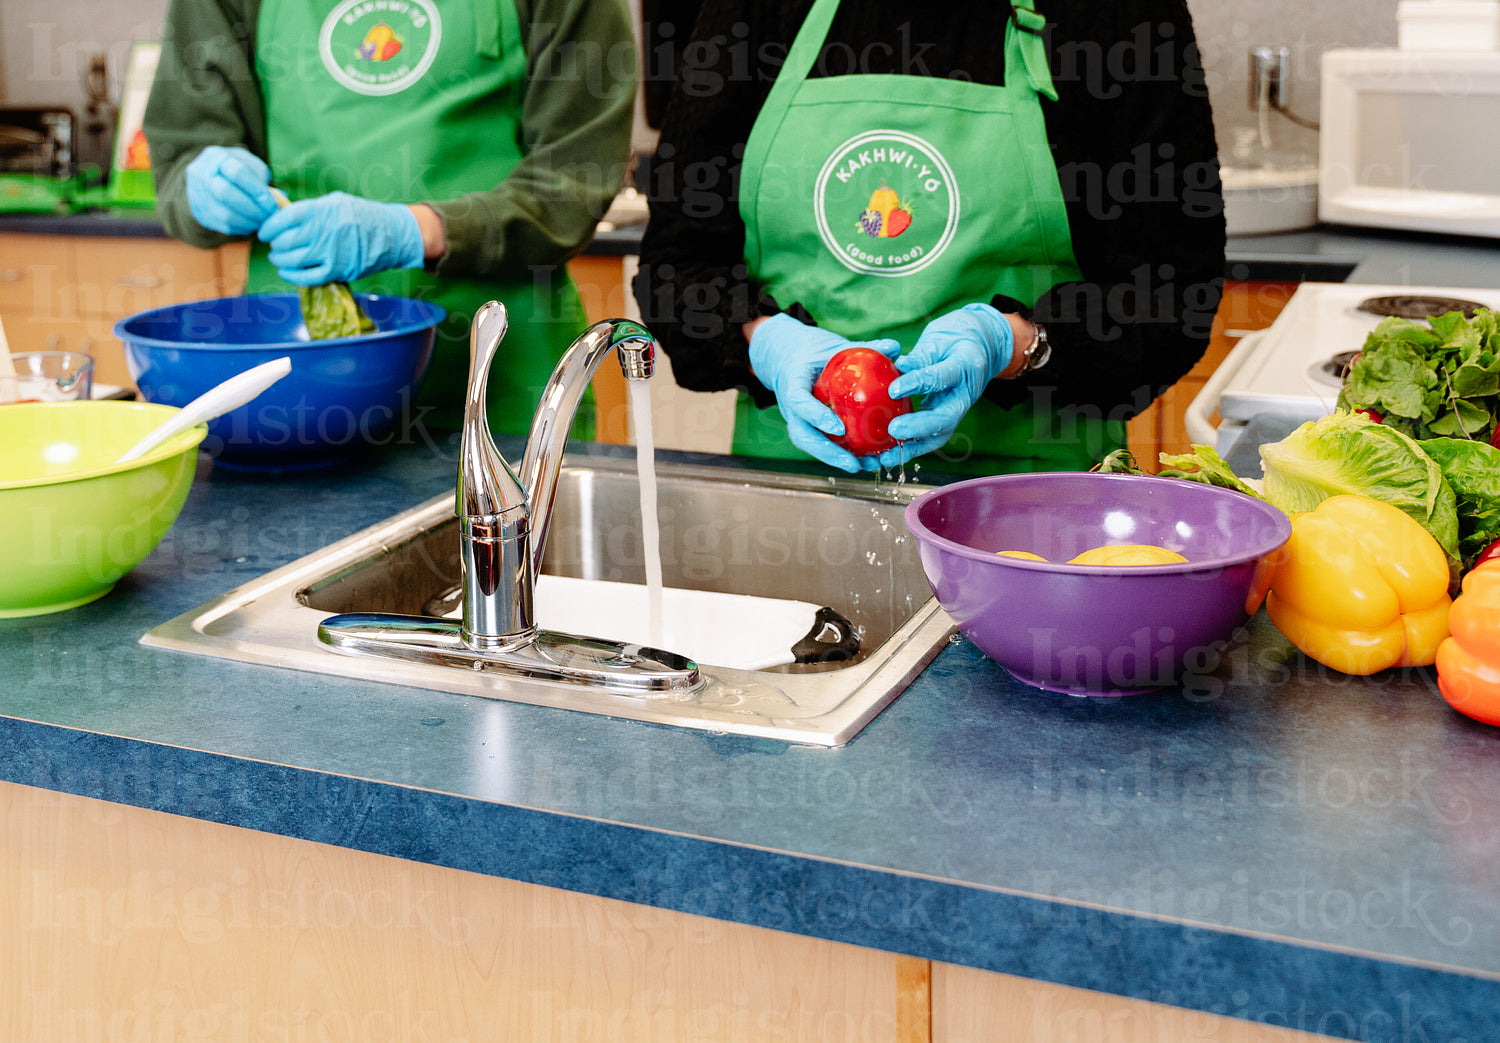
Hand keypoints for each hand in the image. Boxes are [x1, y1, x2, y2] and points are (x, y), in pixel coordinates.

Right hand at [184, 145, 277, 235]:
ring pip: (224, 214)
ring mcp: (197, 193)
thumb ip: (263, 180)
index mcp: (217, 157)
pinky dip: (241, 228)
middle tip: (269, 216)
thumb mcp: (251, 166)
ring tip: (263, 222)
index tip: (272, 205)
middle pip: (226, 193)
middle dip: (252, 209)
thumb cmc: (238, 169)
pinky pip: (222, 225)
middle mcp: (202, 173)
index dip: (257, 191)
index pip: (236, 172)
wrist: (210, 175)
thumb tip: (279, 201)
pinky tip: (251, 225)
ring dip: (248, 222)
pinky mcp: (199, 212)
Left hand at [258, 191, 423, 284]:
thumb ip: (310, 209)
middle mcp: (323, 231)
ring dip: (280, 260)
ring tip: (279, 257)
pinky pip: (307, 277)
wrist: (392, 234)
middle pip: (285, 241)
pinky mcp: (337, 270)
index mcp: (320, 210)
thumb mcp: (334, 202)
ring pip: (292, 260)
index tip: (265, 232)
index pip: (283, 219)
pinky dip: (292, 276)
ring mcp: (330, 252)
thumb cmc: (361, 215)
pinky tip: (285, 272)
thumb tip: (283, 217)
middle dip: (275, 245)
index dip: (269, 227)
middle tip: (275, 245)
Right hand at [749, 313, 900, 472]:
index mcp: (793, 383)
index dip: (816, 416)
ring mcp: (797, 421)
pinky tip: (868, 461)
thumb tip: (894, 347)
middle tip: (854, 463)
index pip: (800, 402)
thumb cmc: (816, 353)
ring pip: (812, 446)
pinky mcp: (807, 429)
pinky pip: (822, 445)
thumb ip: (864, 348)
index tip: (839, 427)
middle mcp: (791, 408)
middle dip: (828, 453)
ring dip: (838, 460)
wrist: (792, 361)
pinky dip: (842, 455)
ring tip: (867, 467)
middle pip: (804, 436)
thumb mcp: (835, 347)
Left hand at [881, 303, 1014, 467]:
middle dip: (918, 427)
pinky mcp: (945, 420)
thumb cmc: (956, 341)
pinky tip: (888, 456)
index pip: (941, 377)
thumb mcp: (939, 341)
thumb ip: (919, 357)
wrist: (980, 349)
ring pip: (938, 434)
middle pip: (945, 418)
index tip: (893, 389)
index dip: (918, 383)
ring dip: (912, 448)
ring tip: (887, 456)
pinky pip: (930, 438)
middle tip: (893, 430)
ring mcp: (956, 410)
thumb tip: (897, 367)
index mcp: (965, 367)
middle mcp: (963, 395)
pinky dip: (910, 448)